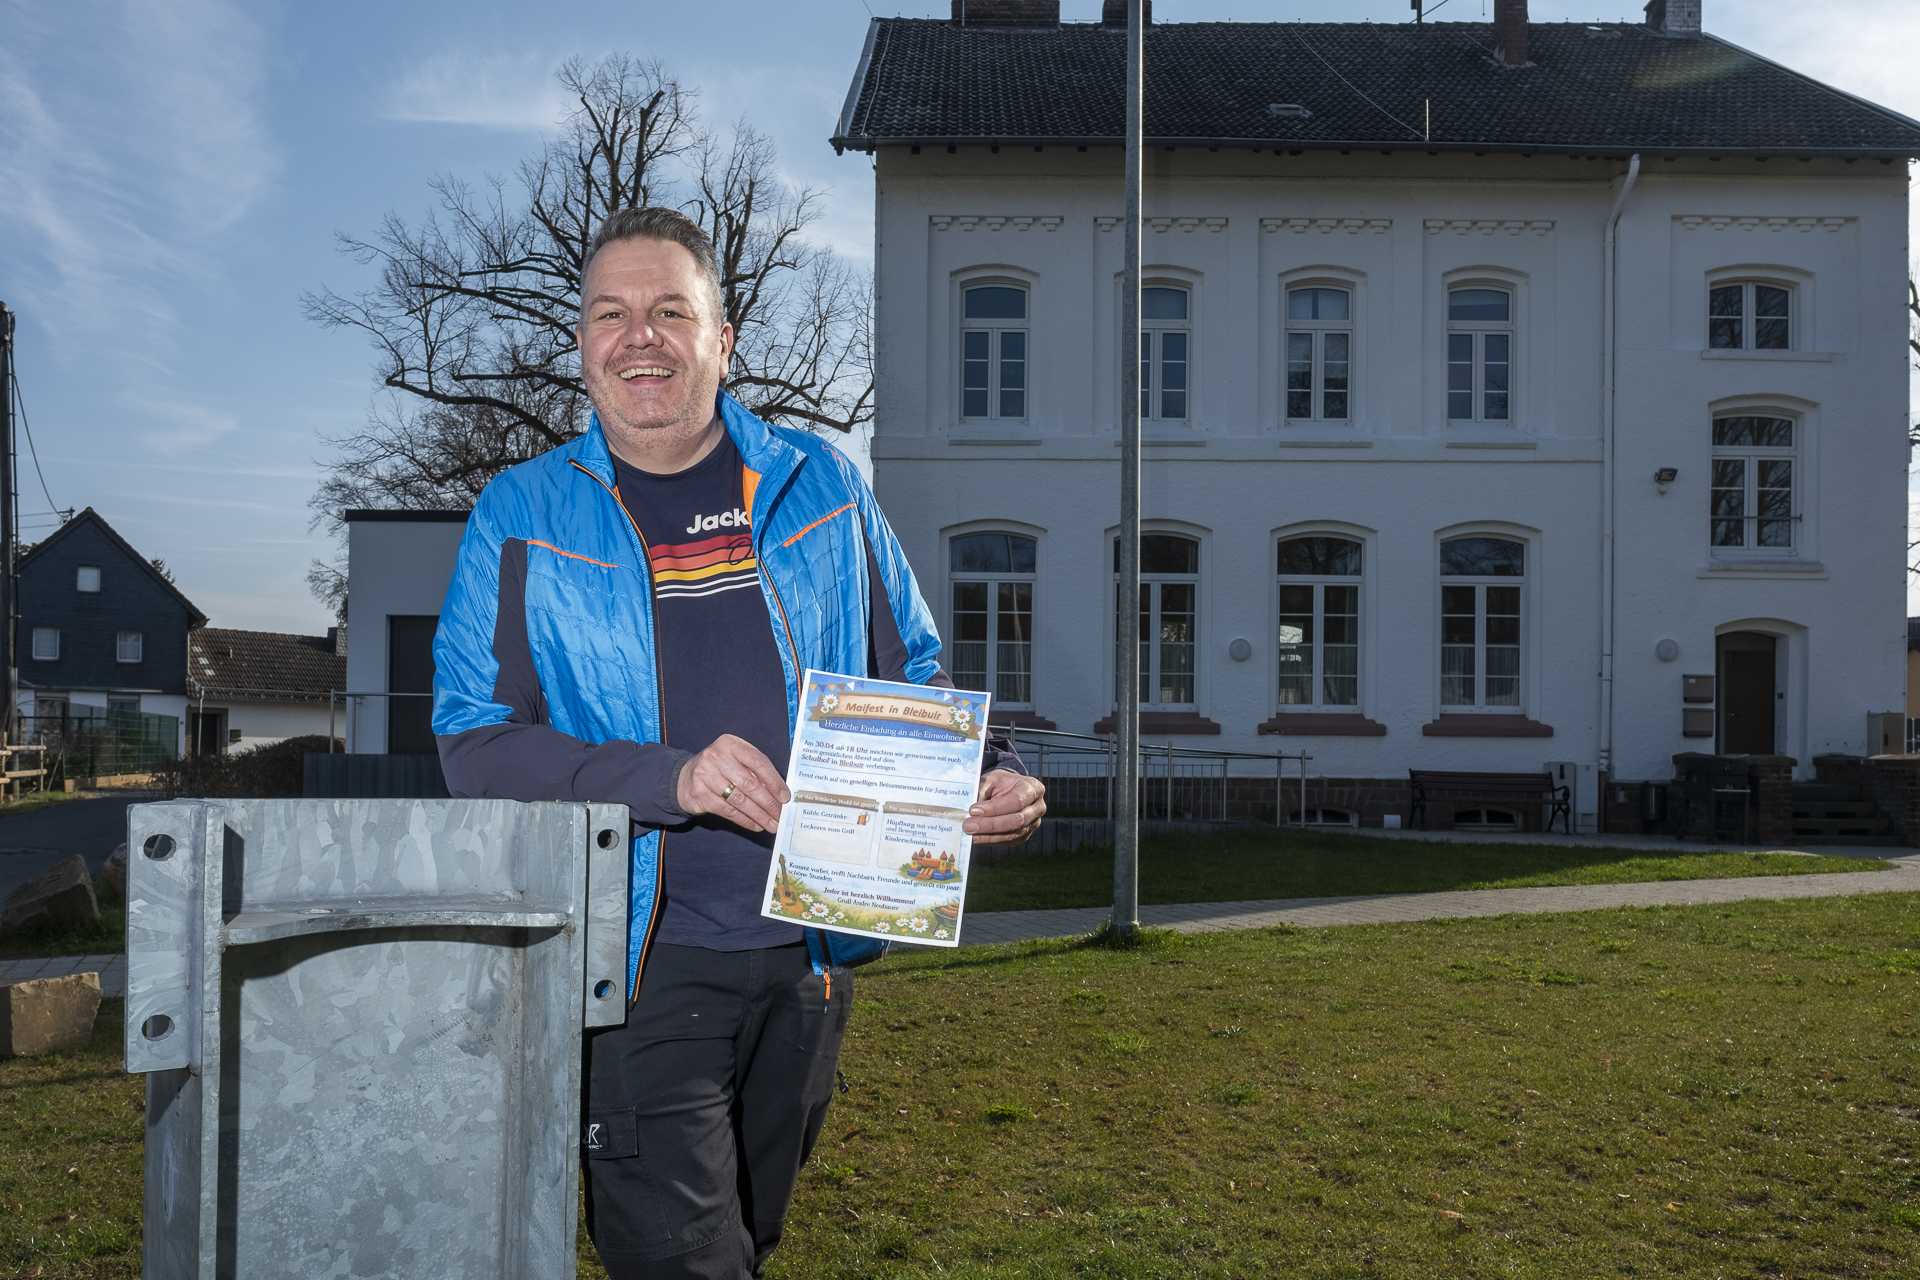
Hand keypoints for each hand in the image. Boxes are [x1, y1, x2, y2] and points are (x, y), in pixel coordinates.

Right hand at [676, 734, 790, 832]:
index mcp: (730, 743)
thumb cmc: (718, 769)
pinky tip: (755, 825)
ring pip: (739, 800)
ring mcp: (705, 774)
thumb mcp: (735, 761)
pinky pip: (727, 811)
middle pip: (749, 783)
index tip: (785, 797)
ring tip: (771, 824)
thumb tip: (780, 794)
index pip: (758, 762)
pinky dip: (744, 820)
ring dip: (758, 815)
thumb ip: (754, 772)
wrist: (684, 778)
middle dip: (769, 803)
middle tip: (780, 815)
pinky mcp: (699, 794)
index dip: (774, 781)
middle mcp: (716, 756)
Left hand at [963, 770, 1046, 845]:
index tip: (973, 810)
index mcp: (1032, 787)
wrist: (1007, 788)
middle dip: (990, 824)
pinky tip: (977, 838)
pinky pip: (1008, 841)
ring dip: (989, 836)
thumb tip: (967, 811)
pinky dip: (991, 840)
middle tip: (968, 825)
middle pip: (1016, 820)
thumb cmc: (999, 782)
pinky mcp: (1024, 835)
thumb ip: (981, 793)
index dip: (994, 808)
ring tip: (970, 834)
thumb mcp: (990, 780)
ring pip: (1012, 834)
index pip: (1016, 801)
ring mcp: (1033, 823)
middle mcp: (1037, 807)